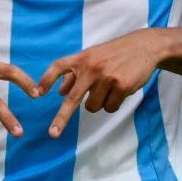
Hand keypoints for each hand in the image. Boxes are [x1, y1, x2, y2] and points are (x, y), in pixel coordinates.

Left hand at [37, 29, 167, 138]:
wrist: (143, 47)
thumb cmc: (114, 53)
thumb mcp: (93, 56)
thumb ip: (75, 73)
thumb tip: (59, 92)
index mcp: (82, 58)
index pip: (59, 67)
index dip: (47, 80)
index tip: (38, 93)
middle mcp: (92, 67)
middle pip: (73, 98)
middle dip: (62, 118)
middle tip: (53, 133)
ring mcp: (107, 77)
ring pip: (93, 107)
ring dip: (99, 103)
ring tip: (109, 88)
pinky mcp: (121, 86)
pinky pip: (110, 108)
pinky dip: (114, 103)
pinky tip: (120, 89)